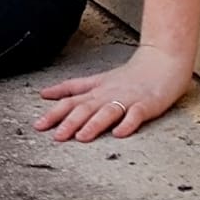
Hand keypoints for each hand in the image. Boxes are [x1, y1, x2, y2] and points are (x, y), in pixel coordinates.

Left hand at [32, 46, 191, 140]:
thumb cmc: (129, 76)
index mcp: (96, 90)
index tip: (38, 126)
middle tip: (56, 137)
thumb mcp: (96, 80)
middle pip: (86, 108)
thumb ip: (72, 88)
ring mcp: (127, 99)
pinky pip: (136, 115)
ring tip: (81, 137)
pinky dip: (127, 124)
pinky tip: (119, 134)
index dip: (54, 113)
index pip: (71, 101)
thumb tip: (44, 93)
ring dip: (94, 125)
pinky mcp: (146, 105)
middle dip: (70, 123)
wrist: (161, 62)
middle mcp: (108, 94)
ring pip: (107, 112)